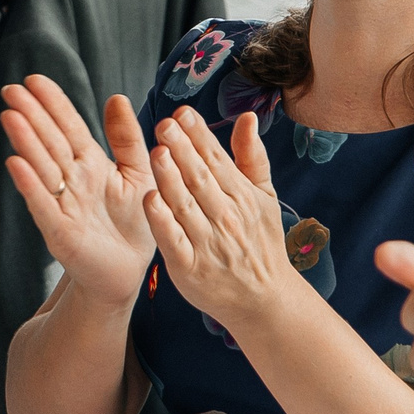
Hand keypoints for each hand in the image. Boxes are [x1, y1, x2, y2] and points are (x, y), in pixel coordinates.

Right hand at [0, 76, 155, 308]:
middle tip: (14, 92)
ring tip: (12, 117)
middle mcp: (72, 180)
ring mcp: (62, 203)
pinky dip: (30, 185)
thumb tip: (117, 98)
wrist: (128, 271)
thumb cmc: (133, 225)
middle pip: (50, 141)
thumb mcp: (139, 172)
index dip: (53, 103)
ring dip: (26, 143)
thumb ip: (126, 137)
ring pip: (42, 167)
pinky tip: (17, 165)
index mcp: (90, 163)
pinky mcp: (59, 230)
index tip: (36, 81)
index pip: (69, 126)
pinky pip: (43, 204)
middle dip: (32, 115)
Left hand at [142, 108, 300, 333]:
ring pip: (185, 205)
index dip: (199, 136)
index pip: (217, 161)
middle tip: (164, 124)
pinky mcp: (189, 267)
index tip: (183, 113)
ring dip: (170, 178)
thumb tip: (247, 117)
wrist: (263, 300)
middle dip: (182, 150)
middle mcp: (225, 217)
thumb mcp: (264, 198)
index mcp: (242, 197)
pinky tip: (149, 199)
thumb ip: (252, 157)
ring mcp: (207, 243)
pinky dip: (162, 220)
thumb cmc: (259, 243)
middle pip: (200, 179)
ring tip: (156, 152)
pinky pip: (173, 240)